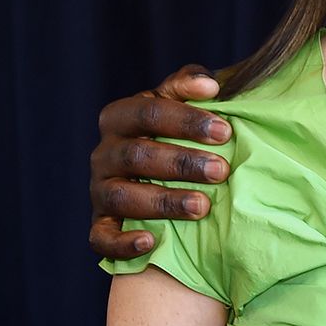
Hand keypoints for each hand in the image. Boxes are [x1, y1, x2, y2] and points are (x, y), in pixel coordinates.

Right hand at [88, 65, 231, 259]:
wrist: (160, 169)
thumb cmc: (177, 129)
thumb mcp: (181, 101)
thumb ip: (190, 84)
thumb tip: (209, 85)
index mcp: (121, 116)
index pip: (150, 112)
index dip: (187, 121)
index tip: (225, 131)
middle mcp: (105, 152)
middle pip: (137, 156)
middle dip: (182, 164)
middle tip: (221, 170)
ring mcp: (100, 189)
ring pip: (123, 196)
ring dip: (164, 202)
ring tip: (203, 206)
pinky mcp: (100, 223)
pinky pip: (101, 237)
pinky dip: (122, 242)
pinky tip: (150, 242)